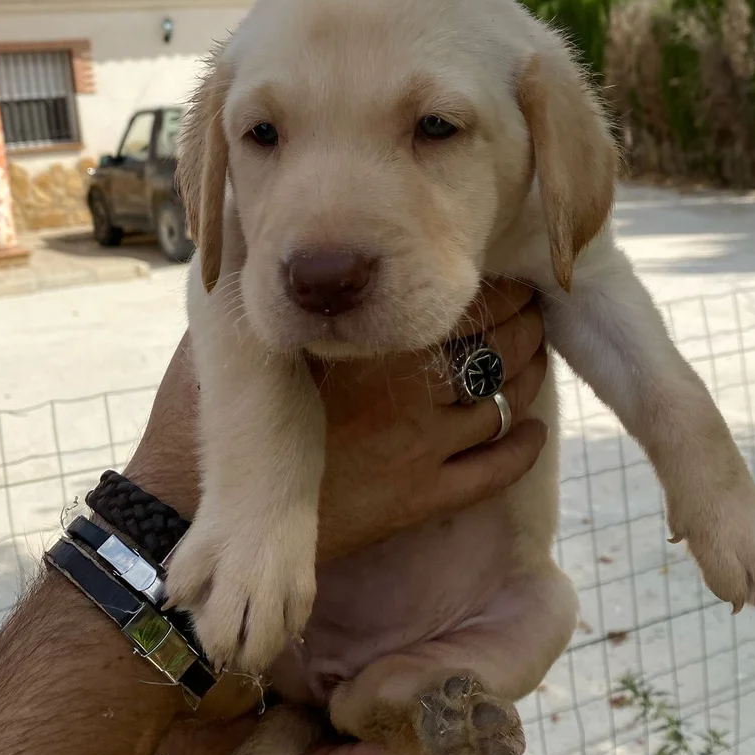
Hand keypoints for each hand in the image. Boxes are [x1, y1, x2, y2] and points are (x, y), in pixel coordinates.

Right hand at [127, 278, 547, 561]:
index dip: (496, 290)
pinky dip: (525, 446)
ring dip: (529, 376)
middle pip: (497, 350)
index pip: (462, 308)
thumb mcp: (259, 336)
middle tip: (531, 311)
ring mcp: (421, 451)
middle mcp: (408, 396)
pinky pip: (496, 471)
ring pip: (505, 403)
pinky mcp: (422, 500)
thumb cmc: (229, 412)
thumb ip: (299, 294)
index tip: (505, 276)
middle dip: (523, 326)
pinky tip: (534, 430)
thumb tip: (310, 249)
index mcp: (372, 349)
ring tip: (534, 356)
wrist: (220, 505)